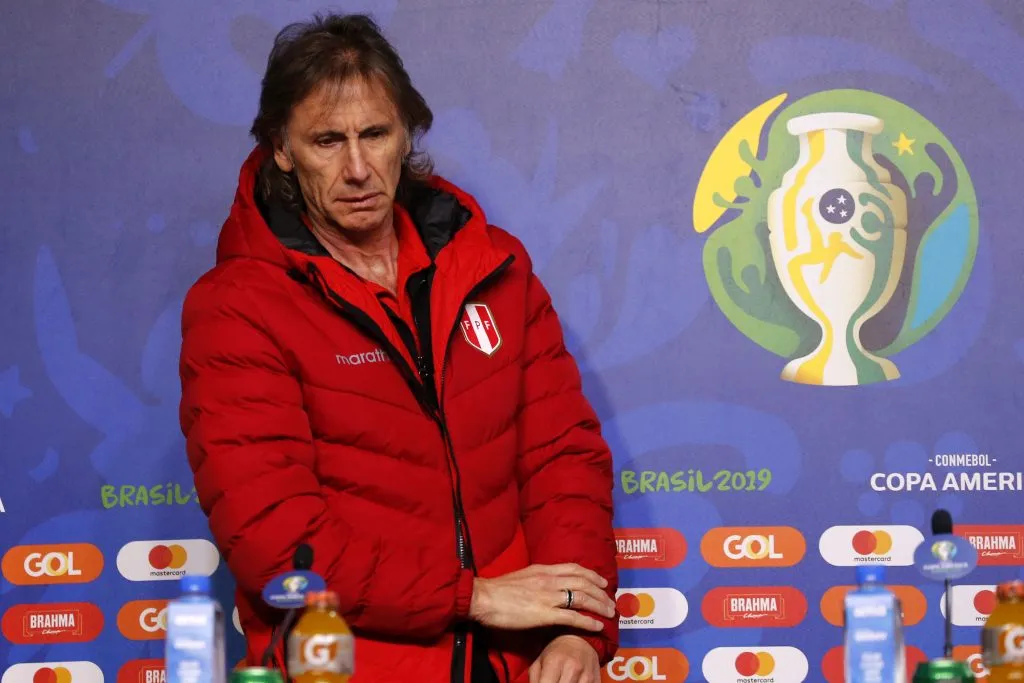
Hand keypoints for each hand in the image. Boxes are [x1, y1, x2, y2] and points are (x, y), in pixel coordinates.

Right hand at [469, 563, 614, 630]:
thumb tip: (549, 583)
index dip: (591, 575)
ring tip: (610, 613)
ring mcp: (549, 597)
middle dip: (600, 592)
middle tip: (611, 601)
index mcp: (543, 570)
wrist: (483, 597)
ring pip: (582, 598)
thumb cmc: (498, 589)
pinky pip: (573, 617)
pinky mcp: (545, 614)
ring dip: (599, 605)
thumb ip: (538, 578)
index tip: (602, 582)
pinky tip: (597, 626)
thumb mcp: (522, 576)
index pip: (574, 569)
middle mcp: (550, 580)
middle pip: (583, 583)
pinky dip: (588, 621)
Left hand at [530, 634, 599, 682]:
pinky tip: (572, 682)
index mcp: (555, 662)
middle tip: (553, 681)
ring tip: (561, 680)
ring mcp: (586, 676)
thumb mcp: (539, 661)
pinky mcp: (596, 681)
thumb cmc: (556, 652)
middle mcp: (572, 668)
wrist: (580, 640)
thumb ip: (534, 679)